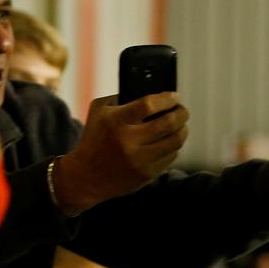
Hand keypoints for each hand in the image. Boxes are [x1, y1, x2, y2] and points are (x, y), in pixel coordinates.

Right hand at [54, 93, 189, 215]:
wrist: (86, 176)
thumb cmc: (94, 139)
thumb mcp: (99, 111)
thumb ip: (121, 97)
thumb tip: (152, 91)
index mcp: (116, 122)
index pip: (150, 105)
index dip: (168, 98)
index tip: (175, 96)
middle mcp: (129, 141)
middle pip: (169, 123)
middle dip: (182, 113)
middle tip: (182, 110)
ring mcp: (139, 159)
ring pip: (175, 141)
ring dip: (183, 130)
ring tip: (181, 125)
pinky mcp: (146, 174)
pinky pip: (171, 156)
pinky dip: (174, 146)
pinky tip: (169, 142)